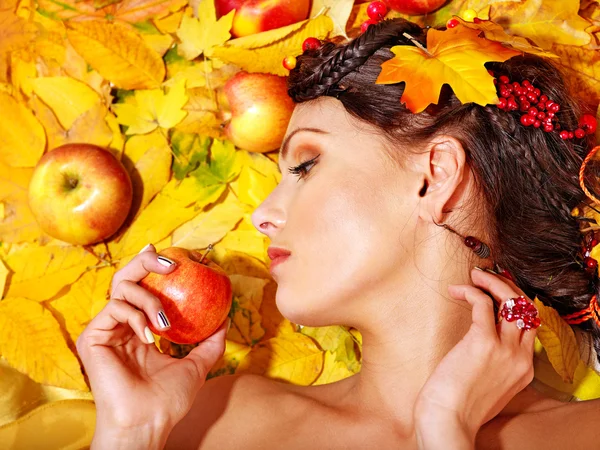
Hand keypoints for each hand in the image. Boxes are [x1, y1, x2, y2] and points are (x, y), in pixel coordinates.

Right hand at [76, 244, 226, 448]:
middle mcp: (120, 325)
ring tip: (165, 322)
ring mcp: (106, 330)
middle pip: (127, 278)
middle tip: (170, 263)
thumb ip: (209, 342)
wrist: (148, 422)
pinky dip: (135, 315)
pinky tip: (148, 335)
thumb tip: (224, 320)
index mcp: (139, 328)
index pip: (144, 288)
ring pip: (121, 289)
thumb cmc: (168, 400)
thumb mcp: (196, 365)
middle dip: (146, 262)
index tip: (171, 256)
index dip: (152, 267)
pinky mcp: (93, 337)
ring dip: (149, 298)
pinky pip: (114, 308)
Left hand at [414, 268, 537, 447]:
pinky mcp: (483, 341)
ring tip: (474, 275)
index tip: (497, 293)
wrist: (449, 421)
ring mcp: (505, 349)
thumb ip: (495, 367)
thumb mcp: (490, 387)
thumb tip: (480, 347)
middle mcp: (521, 357)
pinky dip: (471, 291)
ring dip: (492, 282)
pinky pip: (483, 303)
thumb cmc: (459, 406)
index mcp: (524, 368)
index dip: (516, 304)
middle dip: (508, 287)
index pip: (530, 325)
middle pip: (526, 308)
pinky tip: (456, 291)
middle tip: (486, 278)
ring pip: (511, 300)